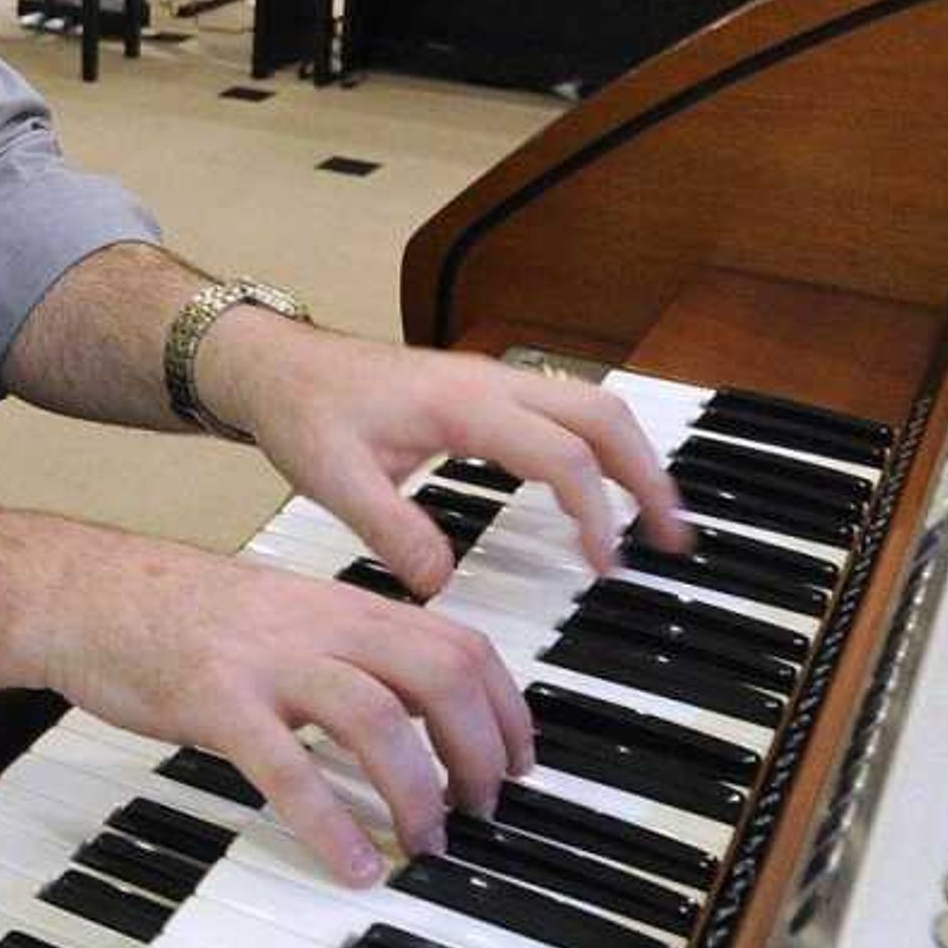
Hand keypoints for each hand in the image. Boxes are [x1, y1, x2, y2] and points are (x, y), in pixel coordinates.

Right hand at [35, 540, 533, 883]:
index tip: (518, 763)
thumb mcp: (282, 615)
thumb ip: (348, 650)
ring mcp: (267, 662)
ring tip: (424, 843)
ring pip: (376, 719)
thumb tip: (414, 705)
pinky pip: (289, 769)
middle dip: (479, 751)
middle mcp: (317, 626)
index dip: (506, 709)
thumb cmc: (176, 611)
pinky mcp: (216, 703)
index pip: (459, 643)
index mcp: (341, 605)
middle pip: (438, 673)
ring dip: (416, 791)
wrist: (83, 593)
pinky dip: (331, 825)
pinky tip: (352, 865)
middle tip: (480, 810)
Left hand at [202, 314, 691, 589]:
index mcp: (462, 403)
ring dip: (634, 459)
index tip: (607, 564)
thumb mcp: (330, 479)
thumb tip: (443, 582)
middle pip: (602, 416)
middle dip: (648, 476)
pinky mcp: (486, 394)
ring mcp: (492, 382)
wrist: (274, 366)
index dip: (594, 510)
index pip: (560, 452)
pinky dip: (602, 448)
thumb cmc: (301, 412)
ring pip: (593, 407)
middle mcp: (490, 382)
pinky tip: (605, 491)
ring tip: (659, 521)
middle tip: (674, 539)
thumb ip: (388, 529)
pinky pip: (567, 411)